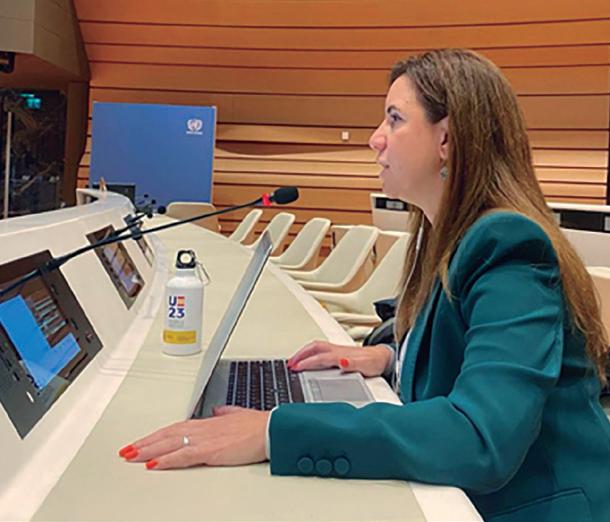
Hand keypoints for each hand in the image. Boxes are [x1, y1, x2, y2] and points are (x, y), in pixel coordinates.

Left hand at [118, 406, 269, 469]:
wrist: (270, 430)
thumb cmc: (258, 426)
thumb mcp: (238, 414)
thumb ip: (225, 413)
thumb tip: (218, 411)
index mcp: (208, 422)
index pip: (175, 428)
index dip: (156, 434)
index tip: (142, 440)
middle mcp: (202, 428)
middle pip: (166, 435)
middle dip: (145, 442)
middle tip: (126, 450)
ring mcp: (205, 438)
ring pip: (169, 443)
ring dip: (148, 449)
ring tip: (131, 455)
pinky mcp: (211, 450)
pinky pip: (183, 455)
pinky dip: (166, 459)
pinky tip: (153, 464)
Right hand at [287, 340, 391, 377]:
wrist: (384, 358)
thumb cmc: (375, 363)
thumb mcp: (366, 366)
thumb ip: (353, 364)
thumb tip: (341, 362)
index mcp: (340, 354)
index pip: (319, 357)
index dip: (306, 362)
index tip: (294, 368)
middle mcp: (337, 350)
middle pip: (314, 348)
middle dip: (300, 355)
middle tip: (289, 364)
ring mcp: (337, 350)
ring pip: (316, 347)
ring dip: (303, 353)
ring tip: (294, 361)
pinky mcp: (339, 352)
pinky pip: (320, 350)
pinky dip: (310, 353)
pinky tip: (309, 359)